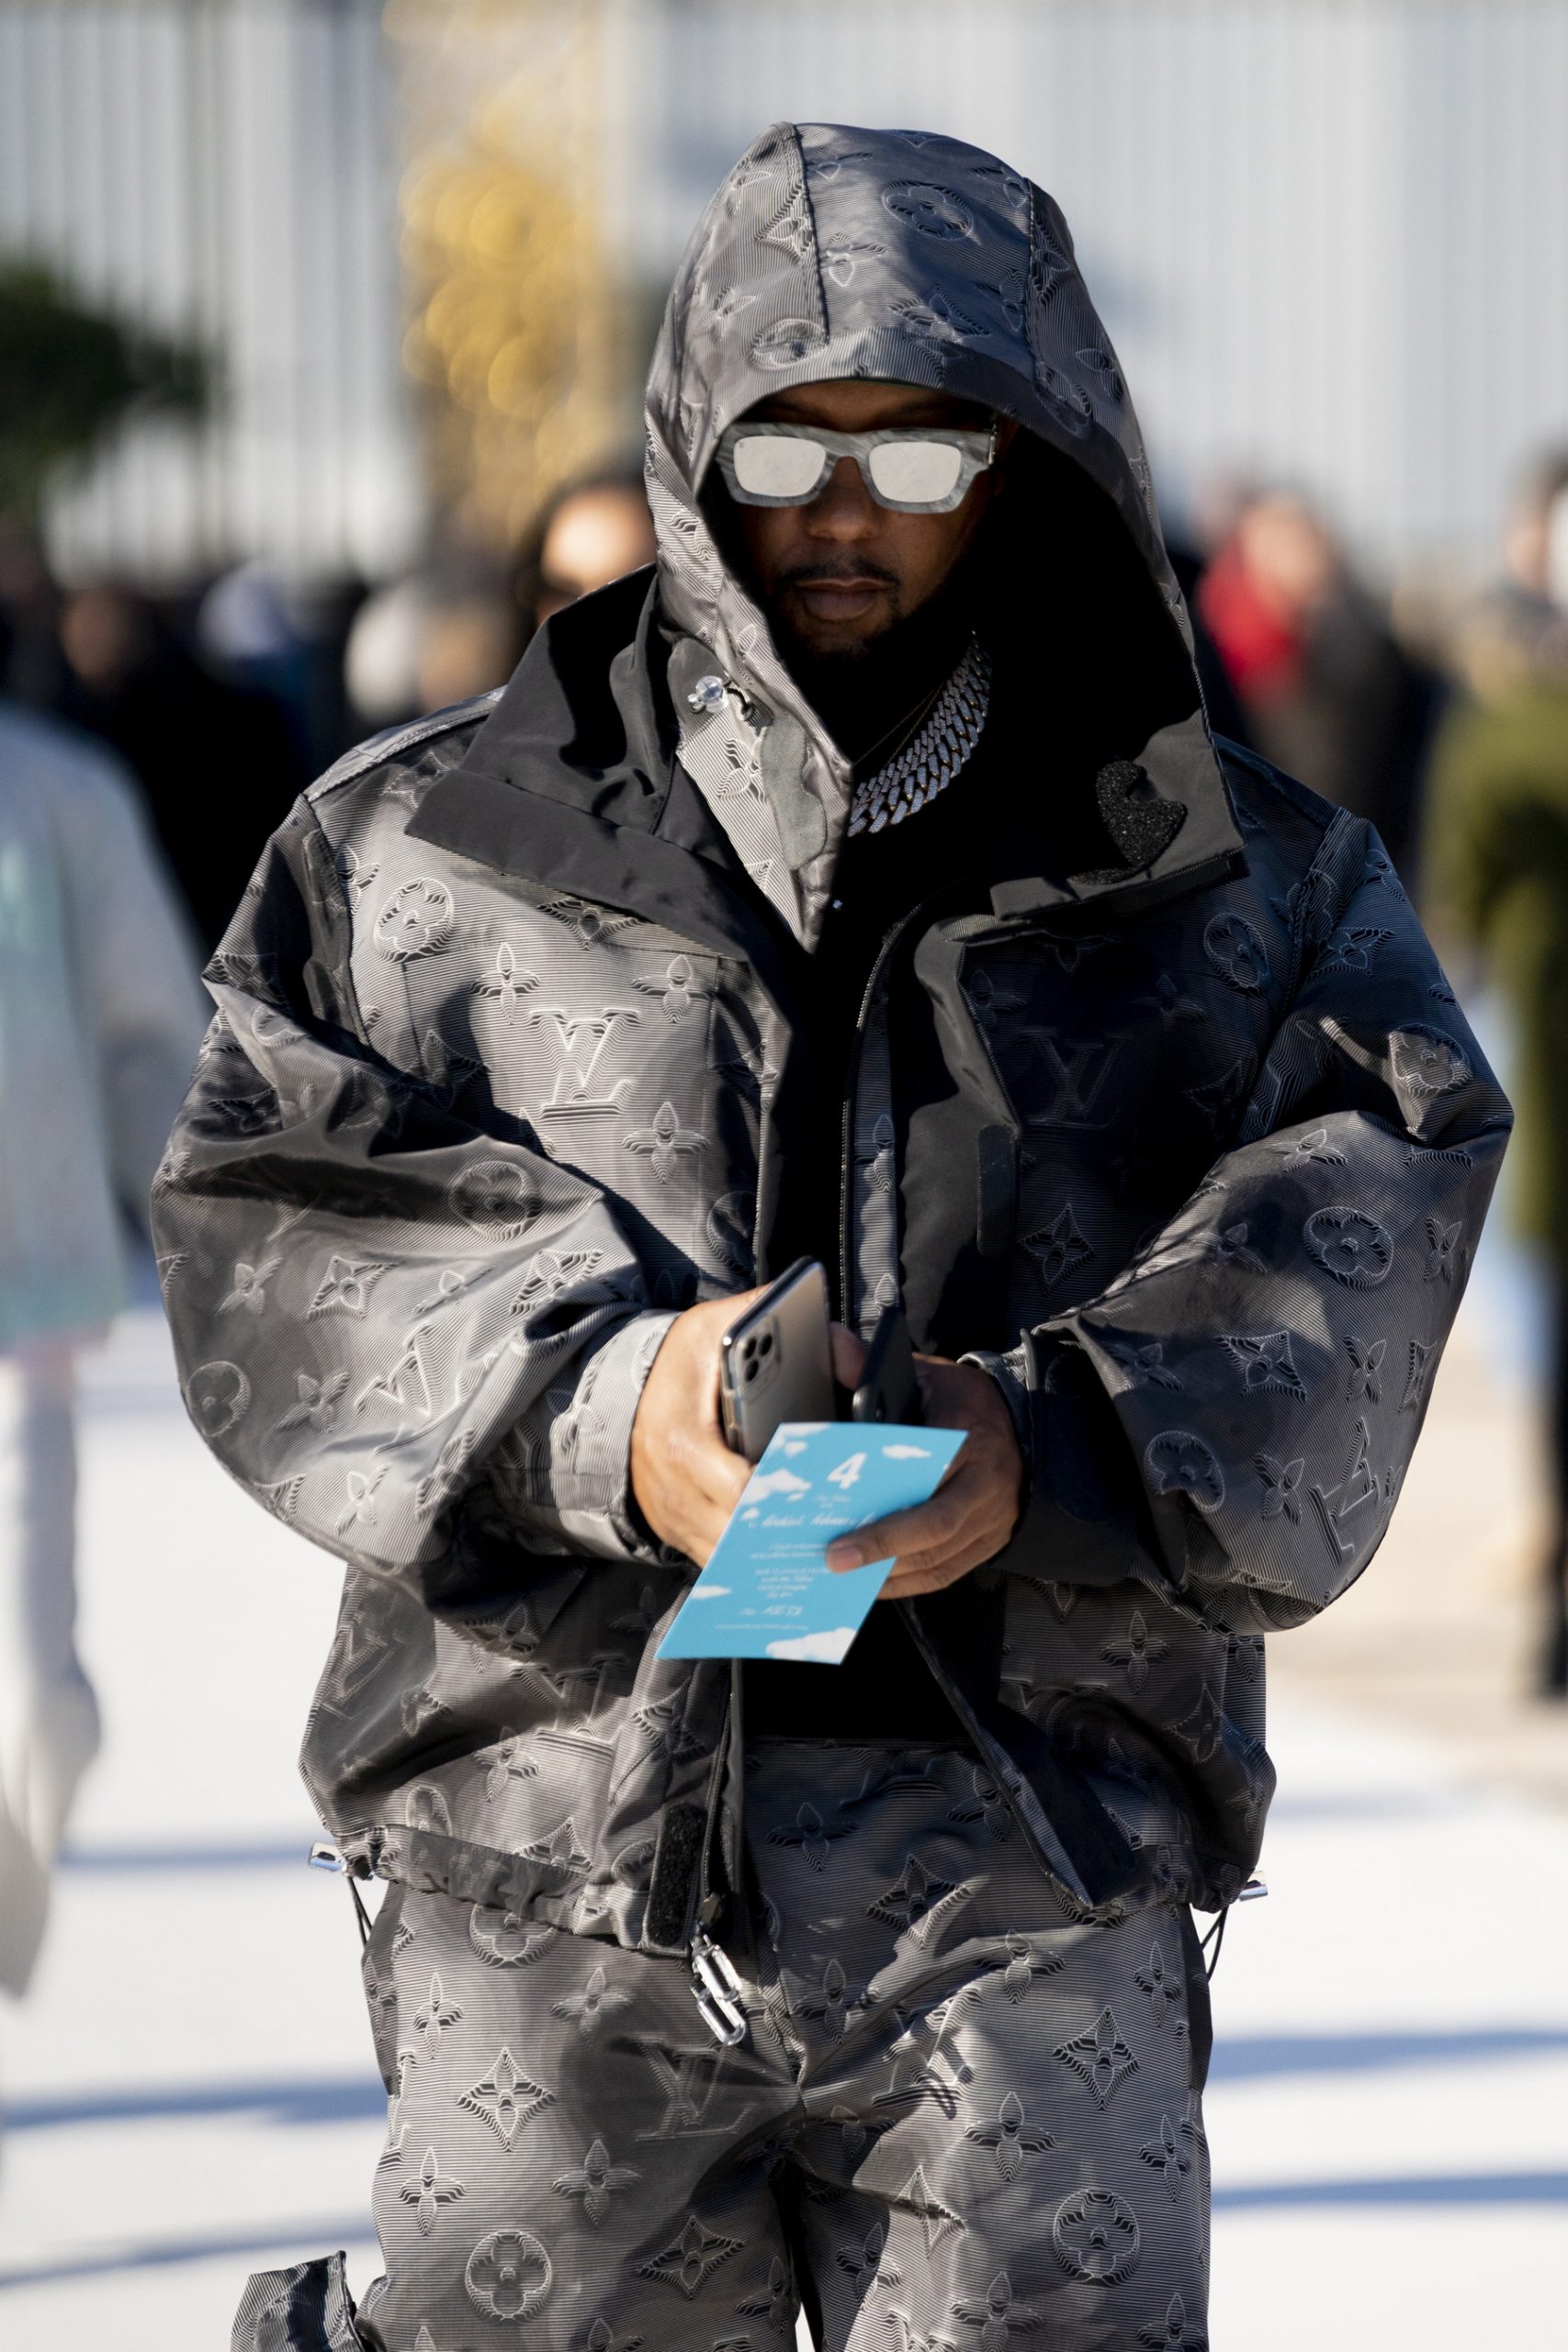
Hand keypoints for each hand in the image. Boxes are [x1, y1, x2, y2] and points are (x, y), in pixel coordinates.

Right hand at [629, 1291, 864, 1565]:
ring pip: (727, 1553)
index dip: (781, 1498)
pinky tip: (778, 1548)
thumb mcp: (723, 1324)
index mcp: (683, 1440)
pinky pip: (714, 1556)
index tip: (821, 1496)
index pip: (740, 1489)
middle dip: (782, 1531)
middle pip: (738, 1531)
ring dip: (765, 1551)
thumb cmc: (684, 1358)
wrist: (626, 1385)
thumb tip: (854, 1361)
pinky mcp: (672, 1528)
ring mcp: (669, 1514)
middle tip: (829, 1525)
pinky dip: (746, 1555)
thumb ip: (788, 1327)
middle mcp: (670, 1487)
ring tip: (811, 1541)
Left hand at [824, 1346, 1024, 1598]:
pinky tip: (874, 1584)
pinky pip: (947, 1572)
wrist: (1023, 1423)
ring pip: (940, 1557)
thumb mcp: (925, 1375)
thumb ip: (874, 1365)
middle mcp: (989, 1483)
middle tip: (833, 1559)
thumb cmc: (961, 1402)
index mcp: (972, 1436)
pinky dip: (909, 1582)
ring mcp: (994, 1518)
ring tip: (842, 1578)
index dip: (891, 1497)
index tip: (846, 1513)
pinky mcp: (991, 1542)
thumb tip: (832, 1345)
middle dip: (882, 1545)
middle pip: (935, 1526)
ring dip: (890, 1572)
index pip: (931, 1471)